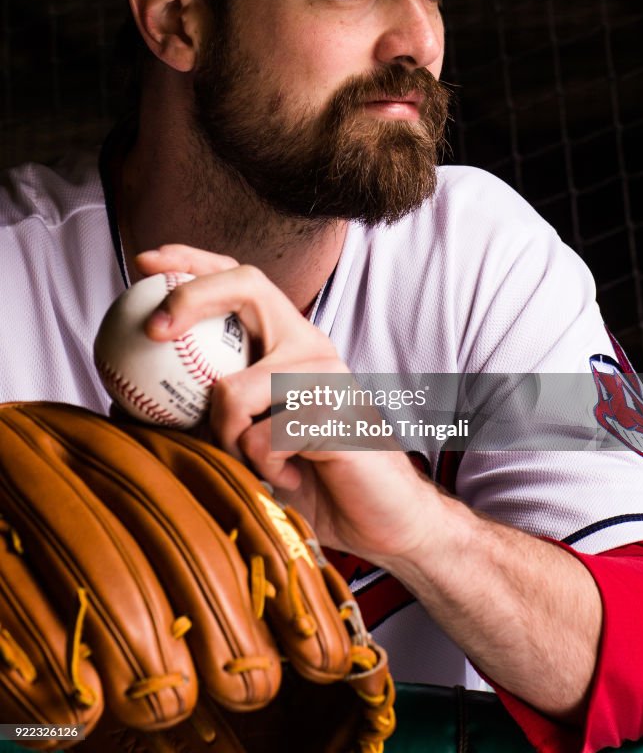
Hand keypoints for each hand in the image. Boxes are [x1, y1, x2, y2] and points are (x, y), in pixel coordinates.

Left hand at [135, 245, 442, 564]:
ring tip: (252, 463)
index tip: (144, 264)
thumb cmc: (310, 477)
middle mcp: (308, 343)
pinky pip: (261, 438)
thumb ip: (199, 416)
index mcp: (287, 340)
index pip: (241, 279)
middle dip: (191, 295)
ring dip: (224, 437)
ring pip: (234, 388)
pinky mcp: (335, 409)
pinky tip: (292, 476)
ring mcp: (326, 371)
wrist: (382, 517)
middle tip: (152, 330)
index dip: (192, 262)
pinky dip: (261, 468)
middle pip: (248, 284)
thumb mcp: (243, 442)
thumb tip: (123, 406)